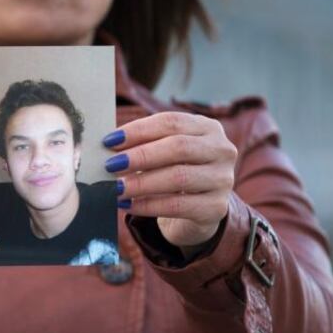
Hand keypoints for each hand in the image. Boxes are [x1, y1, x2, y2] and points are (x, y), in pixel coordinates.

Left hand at [103, 112, 236, 251]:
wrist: (197, 210)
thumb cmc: (175, 172)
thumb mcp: (163, 153)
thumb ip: (143, 145)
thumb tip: (109, 146)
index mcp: (208, 127)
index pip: (171, 122)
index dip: (139, 130)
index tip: (110, 141)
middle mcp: (222, 150)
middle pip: (178, 147)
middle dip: (140, 156)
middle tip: (111, 165)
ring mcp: (223, 179)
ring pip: (178, 177)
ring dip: (141, 182)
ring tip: (116, 188)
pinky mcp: (216, 208)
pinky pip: (177, 205)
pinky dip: (148, 205)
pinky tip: (128, 204)